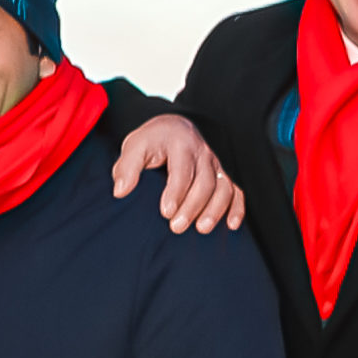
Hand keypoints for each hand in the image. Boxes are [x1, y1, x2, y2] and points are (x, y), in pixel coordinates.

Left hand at [113, 114, 242, 233]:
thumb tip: (120, 191)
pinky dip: (237, 207)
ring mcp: (215, 163)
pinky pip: (236, 190)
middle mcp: (202, 152)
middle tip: (177, 227)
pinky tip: (231, 225)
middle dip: (192, 206)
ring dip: (215, 209)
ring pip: (223, 187)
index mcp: (180, 143)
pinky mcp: (222, 173)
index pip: (181, 169)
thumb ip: (126, 168)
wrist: (172, 128)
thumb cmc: (151, 141)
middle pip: (204, 181)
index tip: (166, 212)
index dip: (175, 192)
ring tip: (202, 229)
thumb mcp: (134, 147)